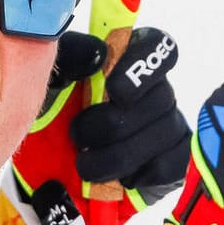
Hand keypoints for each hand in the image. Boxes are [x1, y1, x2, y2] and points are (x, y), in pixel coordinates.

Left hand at [9, 26, 190, 224]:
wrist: (50, 172)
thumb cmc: (55, 118)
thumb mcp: (51, 84)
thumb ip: (69, 58)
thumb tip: (97, 53)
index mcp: (130, 63)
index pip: (159, 46)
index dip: (143, 66)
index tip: (115, 90)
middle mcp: (157, 91)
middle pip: (160, 97)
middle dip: (110, 124)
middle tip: (77, 136)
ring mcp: (170, 126)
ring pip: (160, 136)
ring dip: (114, 157)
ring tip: (85, 166)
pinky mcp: (172, 162)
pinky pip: (169, 167)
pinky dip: (136, 176)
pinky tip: (115, 179)